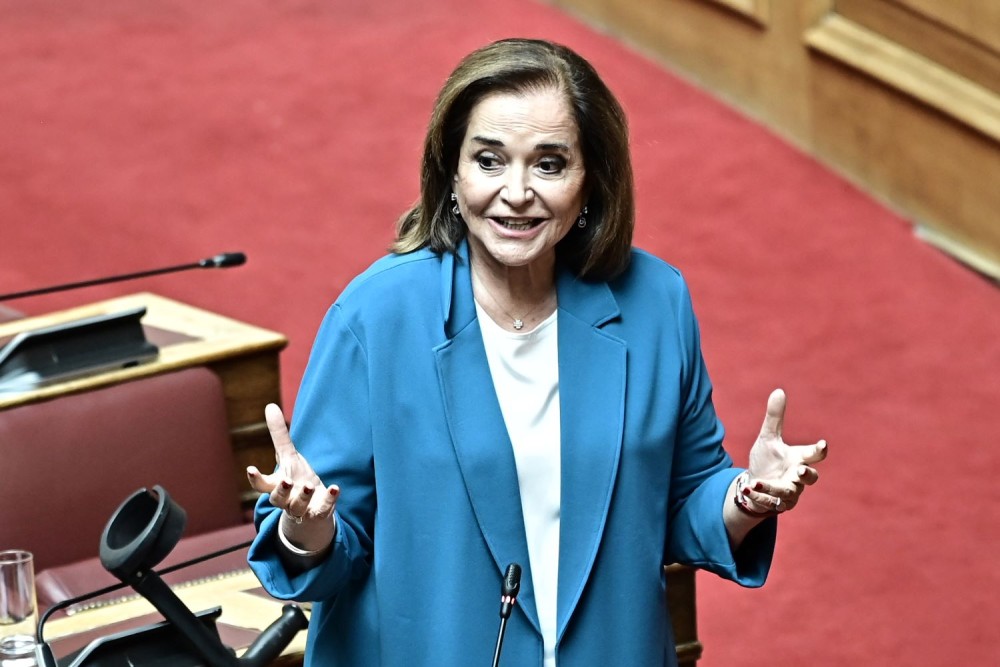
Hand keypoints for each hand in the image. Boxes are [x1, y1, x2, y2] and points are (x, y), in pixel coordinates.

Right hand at [247, 403, 339, 530]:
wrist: (312, 507)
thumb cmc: (296, 477)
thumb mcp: (288, 455)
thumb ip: (279, 434)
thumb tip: (270, 406)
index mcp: (276, 484)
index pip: (261, 485)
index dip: (255, 478)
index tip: (251, 469)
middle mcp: (286, 499)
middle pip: (277, 499)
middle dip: (282, 491)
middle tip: (288, 481)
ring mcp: (301, 508)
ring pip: (298, 507)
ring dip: (304, 496)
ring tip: (310, 486)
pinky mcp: (317, 513)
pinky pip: (321, 510)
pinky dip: (329, 501)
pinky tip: (334, 488)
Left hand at [740, 389, 826, 514]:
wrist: (755, 484)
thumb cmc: (767, 459)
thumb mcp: (767, 438)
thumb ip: (774, 417)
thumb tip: (779, 391)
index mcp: (798, 458)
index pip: (814, 454)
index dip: (819, 450)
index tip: (823, 444)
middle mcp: (798, 476)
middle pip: (812, 478)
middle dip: (807, 475)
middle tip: (799, 471)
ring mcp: (790, 492)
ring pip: (789, 493)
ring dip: (773, 488)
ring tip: (756, 482)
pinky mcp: (779, 504)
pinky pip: (772, 503)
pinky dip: (760, 497)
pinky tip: (747, 489)